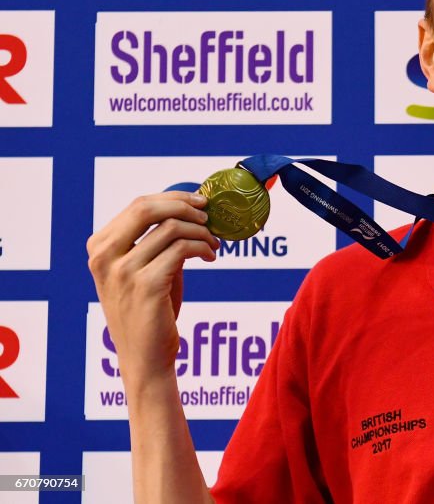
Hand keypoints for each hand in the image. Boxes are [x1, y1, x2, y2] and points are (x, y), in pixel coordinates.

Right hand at [87, 191, 219, 386]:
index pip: (138, 205)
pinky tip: (211, 256)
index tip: (199, 201)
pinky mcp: (146, 285)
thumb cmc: (148, 310)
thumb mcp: (143, 268)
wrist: (145, 357)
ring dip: (201, 231)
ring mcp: (122, 272)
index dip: (173, 198)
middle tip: (208, 214)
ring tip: (213, 243)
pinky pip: (182, 249)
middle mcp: (104, 257)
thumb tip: (190, 208)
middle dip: (185, 205)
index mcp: (100, 248)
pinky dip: (203, 247)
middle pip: (147, 208)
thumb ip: (156, 240)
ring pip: (171, 228)